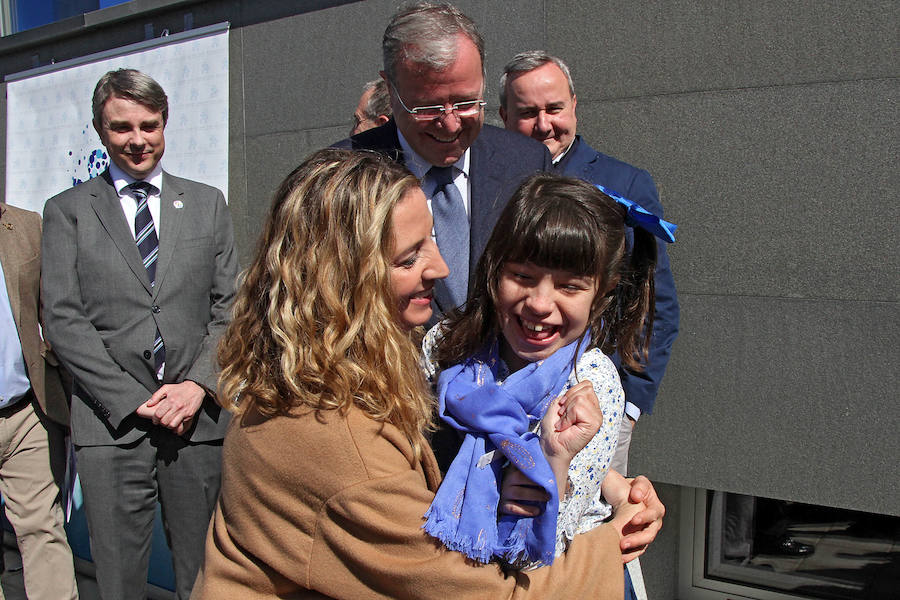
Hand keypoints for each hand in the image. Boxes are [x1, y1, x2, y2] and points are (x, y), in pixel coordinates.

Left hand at [138, 380, 205, 435]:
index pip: (158, 414)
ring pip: (172, 425)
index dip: (155, 419)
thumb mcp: (167, 388)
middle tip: (161, 421)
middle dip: (161, 423)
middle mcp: (177, 407)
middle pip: (164, 421)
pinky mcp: (190, 415)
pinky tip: (176, 428)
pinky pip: (183, 426)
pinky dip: (178, 430)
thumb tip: (149, 404)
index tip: (155, 420)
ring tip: (168, 423)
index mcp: (170, 400)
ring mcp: (184, 412)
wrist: (196, 388)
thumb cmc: (181, 388)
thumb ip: (156, 395)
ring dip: (168, 426)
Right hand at [499, 466, 549, 516]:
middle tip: (551, 488)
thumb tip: (555, 462)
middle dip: (536, 482)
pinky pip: (513, 508)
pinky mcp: (502, 506)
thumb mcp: (526, 473)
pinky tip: (537, 511)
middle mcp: (507, 478)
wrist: (505, 500)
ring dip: (535, 495)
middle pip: (519, 477)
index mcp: (514, 468)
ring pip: (518, 493)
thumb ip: (536, 468)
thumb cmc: (523, 485)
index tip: (546, 471)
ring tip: (547, 498)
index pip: (522, 465)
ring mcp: (504, 492)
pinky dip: (526, 510)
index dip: (533, 468)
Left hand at [539, 381, 602, 495]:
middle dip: (568, 400)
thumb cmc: (553, 429)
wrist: (550, 446)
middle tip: (563, 416)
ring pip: (580, 398)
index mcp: (589, 405)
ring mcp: (597, 417)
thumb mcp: (558, 405)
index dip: (571, 393)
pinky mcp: (595, 424)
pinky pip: (579, 407)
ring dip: (567, 410)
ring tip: (564, 422)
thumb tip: (583, 386)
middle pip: (586, 388)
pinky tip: (566, 427)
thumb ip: (571, 394)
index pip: (586, 385)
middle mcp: (596, 411)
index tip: (562, 408)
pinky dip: (568, 416)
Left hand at [613, 474, 664, 562]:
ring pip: (642, 545)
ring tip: (619, 550)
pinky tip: (618, 558)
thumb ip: (640, 486)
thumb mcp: (638, 482)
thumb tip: (636, 496)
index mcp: (655, 507)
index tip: (633, 520)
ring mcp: (645, 533)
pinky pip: (635, 551)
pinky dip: (627, 555)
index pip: (653, 513)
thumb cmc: (632, 488)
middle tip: (623, 542)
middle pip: (649, 534)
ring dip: (631, 550)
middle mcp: (653, 522)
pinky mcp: (637, 542)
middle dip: (636, 539)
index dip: (644, 517)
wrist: (623, 496)